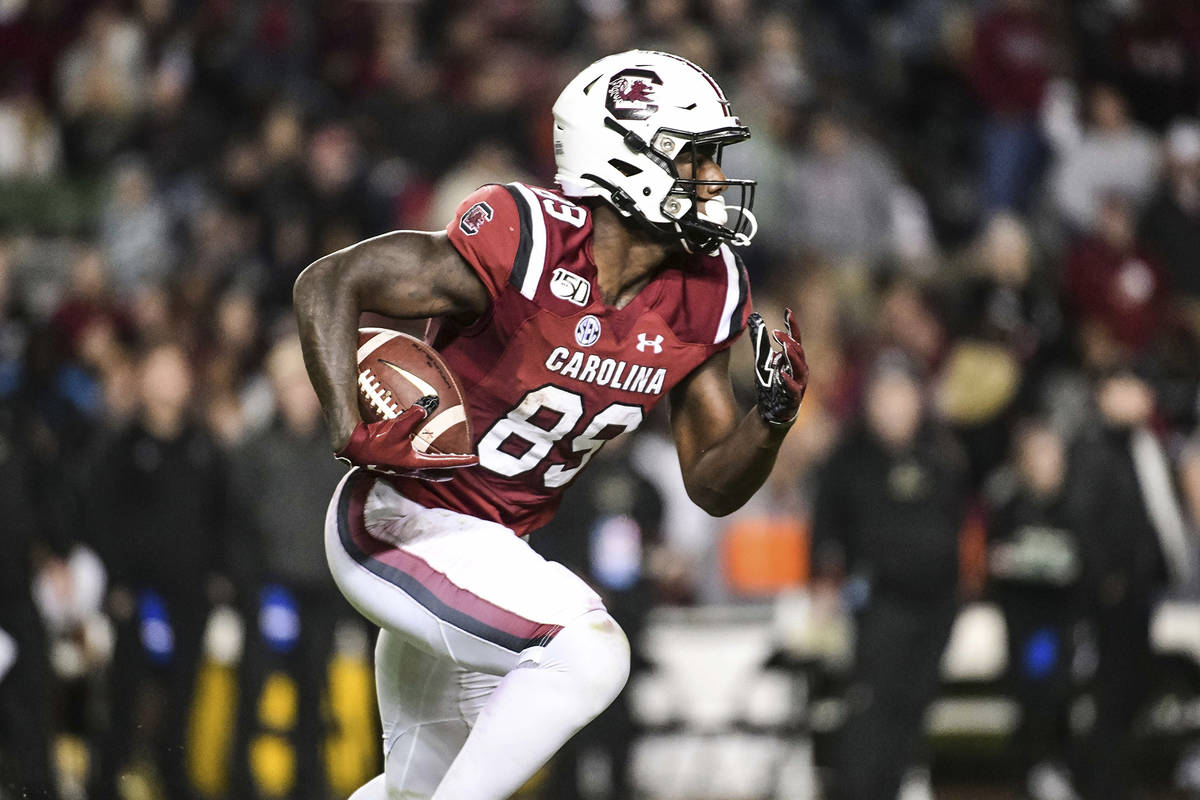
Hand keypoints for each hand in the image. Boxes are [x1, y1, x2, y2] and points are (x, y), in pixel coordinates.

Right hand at [336, 396, 477, 476]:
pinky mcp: (393, 464)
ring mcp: (401, 468)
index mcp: (415, 464)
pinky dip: (421, 460)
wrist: (353, 447)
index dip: (462, 461)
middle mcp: (411, 469)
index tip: (475, 460)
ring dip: (435, 467)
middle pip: (436, 473)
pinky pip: (413, 464)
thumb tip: (425, 407)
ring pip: (425, 471)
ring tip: (442, 462)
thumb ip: (412, 417)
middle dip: (450, 469)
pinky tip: (416, 451)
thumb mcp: (396, 427)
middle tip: (460, 465)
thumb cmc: (375, 441)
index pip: (445, 463)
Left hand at [748, 308, 807, 426]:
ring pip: (801, 369)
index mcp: (793, 359)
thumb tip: (755, 318)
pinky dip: (789, 382)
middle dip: (789, 341)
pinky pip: (794, 390)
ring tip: (784, 347)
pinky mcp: (793, 399)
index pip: (796, 339)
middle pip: (799, 352)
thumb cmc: (770, 383)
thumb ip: (760, 340)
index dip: (793, 325)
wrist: (770, 412)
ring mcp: (798, 384)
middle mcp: (799, 370)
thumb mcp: (762, 359)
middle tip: (775, 333)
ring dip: (793, 357)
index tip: (787, 311)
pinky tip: (781, 374)